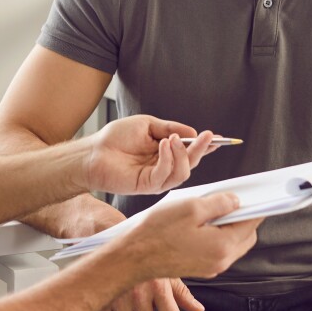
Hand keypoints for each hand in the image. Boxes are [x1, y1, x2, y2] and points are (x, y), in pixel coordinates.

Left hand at [83, 115, 216, 194]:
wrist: (93, 152)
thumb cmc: (115, 138)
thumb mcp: (147, 124)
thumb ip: (170, 127)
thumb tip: (193, 131)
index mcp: (166, 152)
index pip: (190, 151)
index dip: (205, 146)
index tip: (217, 138)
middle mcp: (164, 166)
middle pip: (191, 163)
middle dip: (201, 149)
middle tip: (207, 136)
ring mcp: (157, 178)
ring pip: (183, 172)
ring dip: (182, 154)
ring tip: (173, 138)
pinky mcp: (147, 186)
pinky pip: (165, 175)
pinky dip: (168, 158)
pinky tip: (162, 145)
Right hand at [129, 192, 260, 281]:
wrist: (133, 257)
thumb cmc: (157, 233)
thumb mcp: (191, 207)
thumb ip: (219, 203)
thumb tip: (235, 201)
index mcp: (223, 246)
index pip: (251, 223)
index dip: (256, 207)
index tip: (258, 195)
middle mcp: (220, 261)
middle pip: (246, 236)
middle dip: (242, 217)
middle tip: (230, 199)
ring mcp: (210, 266)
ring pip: (232, 243)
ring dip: (228, 226)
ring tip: (210, 209)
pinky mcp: (199, 267)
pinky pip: (217, 249)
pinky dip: (217, 235)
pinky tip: (201, 223)